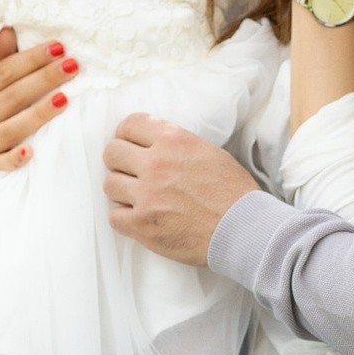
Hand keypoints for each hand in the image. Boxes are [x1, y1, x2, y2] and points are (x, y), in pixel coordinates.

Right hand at [0, 26, 80, 173]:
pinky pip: (3, 164)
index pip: (3, 73)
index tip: (59, 47)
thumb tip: (6, 29)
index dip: (31, 59)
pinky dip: (16, 159)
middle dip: (44, 79)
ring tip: (65, 98)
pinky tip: (32, 152)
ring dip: (39, 114)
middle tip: (73, 66)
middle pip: (12, 96)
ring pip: (13, 127)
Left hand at [103, 114, 259, 265]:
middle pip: (112, 153)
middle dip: (119, 162)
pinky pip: (114, 217)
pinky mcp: (142, 225)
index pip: (129, 125)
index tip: (130, 145)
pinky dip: (124, 218)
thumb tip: (155, 146)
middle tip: (131, 173)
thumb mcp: (210, 152)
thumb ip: (178, 145)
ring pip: (110, 184)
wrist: (244, 229)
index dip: (126, 135)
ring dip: (122, 191)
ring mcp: (147, 195)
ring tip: (139, 198)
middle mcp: (156, 164)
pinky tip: (140, 218)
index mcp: (174, 141)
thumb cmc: (234, 193)